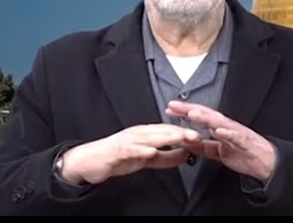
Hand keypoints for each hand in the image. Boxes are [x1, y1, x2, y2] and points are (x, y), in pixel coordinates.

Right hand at [59, 123, 201, 184]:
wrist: (90, 161)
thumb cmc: (118, 158)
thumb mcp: (146, 159)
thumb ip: (166, 158)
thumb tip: (186, 156)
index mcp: (147, 134)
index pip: (170, 132)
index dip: (186, 134)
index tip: (202, 136)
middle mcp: (139, 133)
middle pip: (163, 131)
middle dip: (181, 132)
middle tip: (197, 135)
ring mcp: (128, 140)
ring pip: (150, 137)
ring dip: (166, 137)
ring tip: (181, 138)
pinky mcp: (117, 150)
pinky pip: (131, 149)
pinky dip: (142, 149)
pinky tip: (152, 150)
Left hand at [165, 101, 276, 182]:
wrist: (265, 162)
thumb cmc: (243, 153)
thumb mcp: (217, 151)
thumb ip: (202, 146)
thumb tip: (185, 143)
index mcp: (219, 128)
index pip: (199, 116)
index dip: (184, 112)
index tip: (169, 108)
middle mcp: (226, 126)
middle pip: (205, 114)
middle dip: (190, 109)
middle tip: (174, 106)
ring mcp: (235, 133)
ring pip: (219, 122)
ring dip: (205, 117)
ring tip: (192, 114)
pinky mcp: (245, 141)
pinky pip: (236, 136)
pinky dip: (227, 132)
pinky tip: (218, 130)